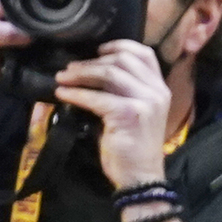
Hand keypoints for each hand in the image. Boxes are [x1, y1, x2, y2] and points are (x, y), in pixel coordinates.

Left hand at [54, 40, 173, 187]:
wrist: (140, 175)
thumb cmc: (132, 145)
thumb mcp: (135, 111)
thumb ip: (124, 90)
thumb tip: (93, 70)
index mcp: (160, 88)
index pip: (144, 53)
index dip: (119, 46)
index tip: (97, 49)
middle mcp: (157, 91)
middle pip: (121, 60)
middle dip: (91, 61)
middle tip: (69, 68)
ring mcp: (145, 101)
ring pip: (108, 73)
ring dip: (80, 73)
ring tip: (62, 77)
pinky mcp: (129, 114)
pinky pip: (97, 97)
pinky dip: (76, 93)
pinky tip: (62, 94)